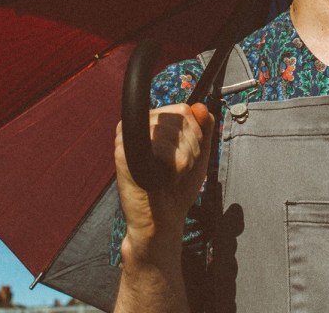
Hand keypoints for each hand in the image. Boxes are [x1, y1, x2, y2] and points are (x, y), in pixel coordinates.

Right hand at [115, 103, 214, 261]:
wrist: (162, 222)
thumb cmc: (177, 188)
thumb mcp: (197, 153)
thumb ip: (203, 128)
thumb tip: (200, 106)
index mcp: (152, 122)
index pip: (183, 109)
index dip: (195, 132)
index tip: (188, 155)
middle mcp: (137, 126)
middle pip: (179, 118)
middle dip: (191, 146)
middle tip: (179, 169)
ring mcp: (128, 138)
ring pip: (173, 133)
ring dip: (184, 159)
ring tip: (171, 175)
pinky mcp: (124, 155)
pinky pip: (164, 148)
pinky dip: (175, 166)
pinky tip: (164, 178)